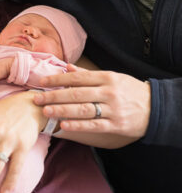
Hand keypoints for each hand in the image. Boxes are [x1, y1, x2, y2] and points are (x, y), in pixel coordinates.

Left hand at [35, 67, 149, 139]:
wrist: (156, 108)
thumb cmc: (129, 91)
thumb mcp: (113, 77)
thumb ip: (89, 74)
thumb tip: (66, 67)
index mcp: (107, 78)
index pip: (77, 78)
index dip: (57, 79)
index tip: (42, 82)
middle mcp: (109, 92)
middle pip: (76, 93)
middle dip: (54, 96)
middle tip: (37, 98)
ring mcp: (113, 109)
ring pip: (83, 109)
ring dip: (62, 110)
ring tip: (46, 111)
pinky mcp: (117, 125)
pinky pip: (94, 125)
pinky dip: (78, 125)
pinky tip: (63, 125)